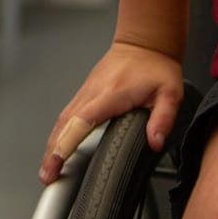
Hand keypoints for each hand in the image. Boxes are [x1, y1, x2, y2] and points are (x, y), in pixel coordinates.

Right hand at [39, 40, 184, 184]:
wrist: (144, 43)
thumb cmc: (156, 67)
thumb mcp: (170, 94)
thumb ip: (163, 119)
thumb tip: (154, 141)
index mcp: (112, 94)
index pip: (82, 121)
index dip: (67, 142)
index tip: (56, 162)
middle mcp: (94, 92)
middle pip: (65, 123)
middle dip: (52, 150)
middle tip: (47, 176)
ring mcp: (87, 90)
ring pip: (62, 118)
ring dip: (52, 143)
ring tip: (48, 168)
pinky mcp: (85, 91)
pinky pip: (67, 113)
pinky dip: (59, 132)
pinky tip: (57, 146)